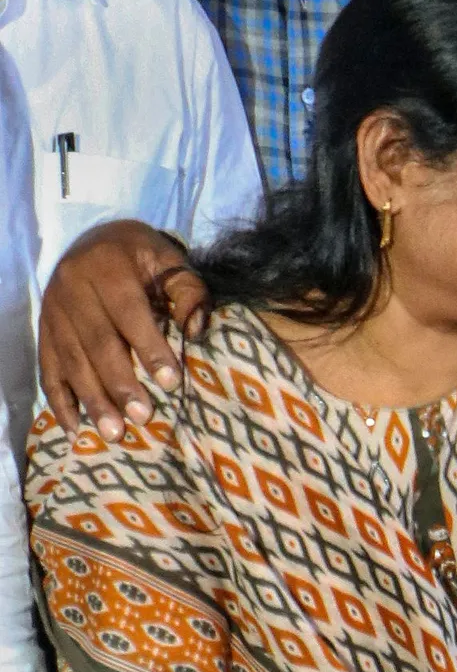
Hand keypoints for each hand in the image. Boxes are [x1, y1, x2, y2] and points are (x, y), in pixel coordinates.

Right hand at [38, 220, 208, 439]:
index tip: (171, 382)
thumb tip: (197, 331)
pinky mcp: (43, 329)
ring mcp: (52, 310)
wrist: (96, 239)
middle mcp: (71, 287)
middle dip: (119, 383)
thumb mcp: (171, 260)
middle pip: (96, 342)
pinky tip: (74, 426)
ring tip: (113, 432)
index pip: (129, 313)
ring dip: (92, 399)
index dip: (149, 348)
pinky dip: (59, 399)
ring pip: (71, 360)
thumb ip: (189, 291)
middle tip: (142, 417)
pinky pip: (48, 367)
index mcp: (107, 266)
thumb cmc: (143, 257)